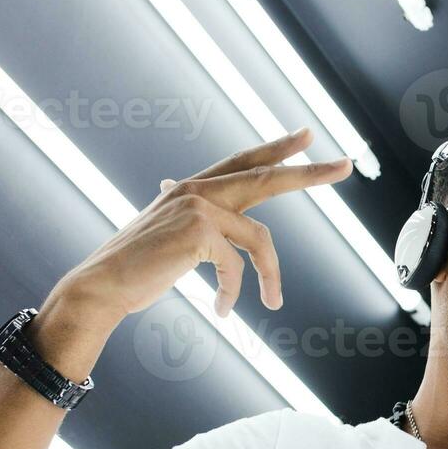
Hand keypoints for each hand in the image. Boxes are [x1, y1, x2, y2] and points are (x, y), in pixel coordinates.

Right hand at [52, 126, 351, 325]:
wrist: (100, 287)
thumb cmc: (134, 270)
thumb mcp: (166, 238)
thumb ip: (188, 222)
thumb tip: (197, 217)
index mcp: (191, 189)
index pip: (242, 162)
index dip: (275, 149)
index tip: (306, 137)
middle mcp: (196, 190)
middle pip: (266, 177)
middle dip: (309, 172)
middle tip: (346, 165)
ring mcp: (198, 206)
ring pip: (260, 239)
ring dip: (271, 275)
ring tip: (274, 300)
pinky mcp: (199, 232)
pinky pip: (237, 266)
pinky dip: (235, 293)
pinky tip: (223, 311)